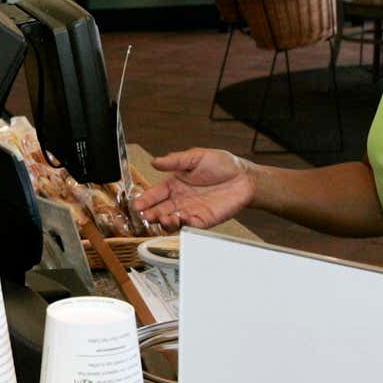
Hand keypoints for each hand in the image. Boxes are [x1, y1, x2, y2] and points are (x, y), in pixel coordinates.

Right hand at [133, 147, 255, 230]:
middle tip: (146, 215)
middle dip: (152, 214)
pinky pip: (190, 225)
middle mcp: (181, 199)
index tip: (137, 204)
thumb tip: (155, 161)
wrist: (244, 177)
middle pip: (161, 209)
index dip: (146, 199)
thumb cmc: (222, 164)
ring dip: (165, 221)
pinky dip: (183, 224)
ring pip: (173, 220)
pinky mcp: (204, 219)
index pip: (156, 193)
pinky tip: (180, 219)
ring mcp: (192, 210)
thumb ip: (175, 160)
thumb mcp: (196, 156)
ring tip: (161, 218)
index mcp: (176, 183)